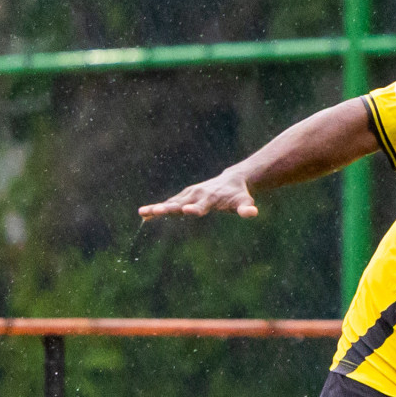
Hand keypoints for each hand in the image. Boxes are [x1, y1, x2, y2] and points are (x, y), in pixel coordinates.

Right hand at [139, 168, 257, 218]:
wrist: (232, 180)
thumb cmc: (239, 195)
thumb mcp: (245, 202)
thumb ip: (247, 208)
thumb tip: (253, 213)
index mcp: (210, 198)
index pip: (201, 206)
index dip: (195, 209)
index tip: (185, 211)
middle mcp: (197, 195)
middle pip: (181, 203)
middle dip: (168, 208)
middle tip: (155, 211)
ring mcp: (189, 194)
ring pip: (171, 202)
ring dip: (157, 208)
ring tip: (142, 213)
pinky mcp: (185, 196)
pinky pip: (170, 203)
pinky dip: (158, 209)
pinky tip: (144, 216)